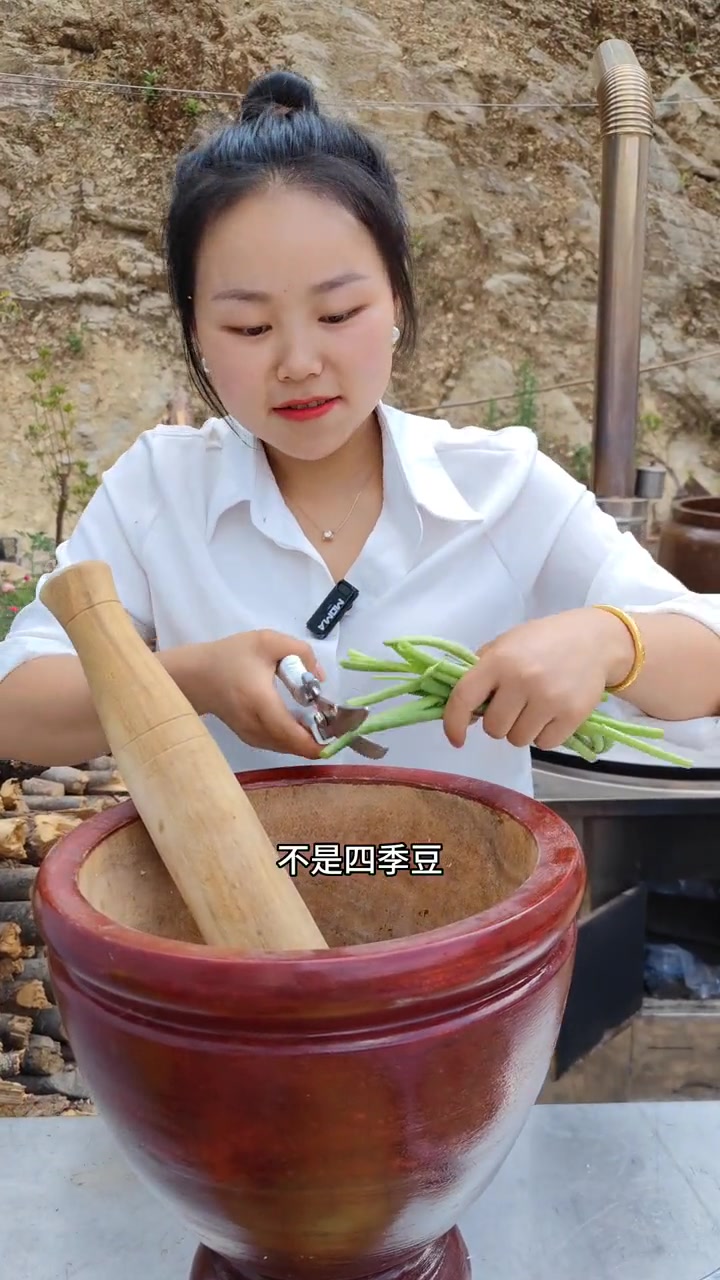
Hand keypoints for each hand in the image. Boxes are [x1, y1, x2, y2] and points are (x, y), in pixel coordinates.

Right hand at [192, 629, 326, 758]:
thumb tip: (321, 678)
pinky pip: (278, 744)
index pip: (292, 734)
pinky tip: (304, 725)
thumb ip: (301, 652)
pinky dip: (294, 738)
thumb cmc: (231, 657)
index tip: (340, 735)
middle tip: (338, 723)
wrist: (196, 676)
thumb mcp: (268, 642)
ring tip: (325, 722)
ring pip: (287, 747)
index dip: (318, 741)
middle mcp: (256, 727)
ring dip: (307, 740)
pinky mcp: (249, 738)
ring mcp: (251, 736)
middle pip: (294, 745)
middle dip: (320, 739)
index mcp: (261, 703)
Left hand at [443, 608, 635, 750]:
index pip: (464, 698)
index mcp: (499, 660)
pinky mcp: (572, 716)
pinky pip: (544, 744)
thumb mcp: (507, 644)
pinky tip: (552, 714)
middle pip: (494, 728)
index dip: (453, 723)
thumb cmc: (543, 642)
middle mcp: (521, 680)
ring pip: (517, 740)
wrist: (595, 641)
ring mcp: (548, 699)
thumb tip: (466, 715)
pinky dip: (545, 735)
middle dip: (499, 722)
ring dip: (522, 730)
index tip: (456, 739)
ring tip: (535, 708)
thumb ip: (482, 672)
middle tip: (514, 705)